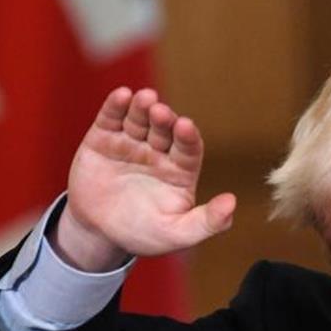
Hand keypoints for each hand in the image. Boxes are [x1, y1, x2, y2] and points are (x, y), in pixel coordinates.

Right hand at [53, 87, 236, 270]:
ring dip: (142, 107)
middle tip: (161, 112)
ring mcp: (131, 142)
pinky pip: (111, 118)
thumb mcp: (177, 234)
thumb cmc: (143, 234)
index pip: (189, 148)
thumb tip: (232, 203)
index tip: (185, 126)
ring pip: (139, 119)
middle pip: (164, 130)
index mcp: (180, 170)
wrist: (98, 234)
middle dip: (164, 119)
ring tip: (145, 99)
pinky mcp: (103, 138)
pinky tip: (122, 96)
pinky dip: (116, 105)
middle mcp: (158, 152)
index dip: (188, 136)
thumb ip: (207, 222)